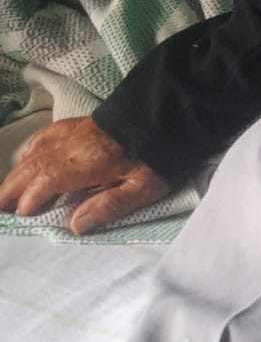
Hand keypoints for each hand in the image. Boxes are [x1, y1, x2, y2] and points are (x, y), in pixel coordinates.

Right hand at [0, 117, 167, 235]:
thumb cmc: (155, 156)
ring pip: (33, 155)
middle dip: (11, 190)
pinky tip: (24, 161)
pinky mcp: (72, 126)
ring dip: (16, 175)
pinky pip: (42, 139)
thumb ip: (110, 206)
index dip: (30, 200)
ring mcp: (69, 134)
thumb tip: (76, 225)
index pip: (47, 182)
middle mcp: (70, 146)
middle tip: (1, 209)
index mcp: (85, 163)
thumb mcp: (143, 187)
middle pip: (32, 169)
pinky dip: (29, 153)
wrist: (162, 116)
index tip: (22, 216)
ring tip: (4, 194)